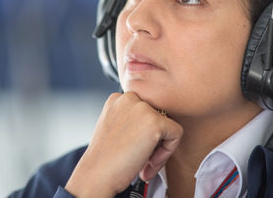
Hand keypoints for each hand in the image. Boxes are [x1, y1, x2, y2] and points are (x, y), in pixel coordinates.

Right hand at [65, 92, 182, 196]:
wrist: (96, 175)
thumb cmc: (104, 158)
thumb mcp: (114, 128)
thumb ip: (131, 120)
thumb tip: (154, 125)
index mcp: (117, 98)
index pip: (144, 111)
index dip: (142, 133)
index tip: (133, 148)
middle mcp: (129, 97)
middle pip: (157, 116)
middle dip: (153, 139)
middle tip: (140, 158)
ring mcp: (142, 108)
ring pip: (168, 125)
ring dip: (159, 147)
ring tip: (144, 162)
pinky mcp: (155, 122)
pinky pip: (176, 134)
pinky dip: (167, 152)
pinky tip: (149, 162)